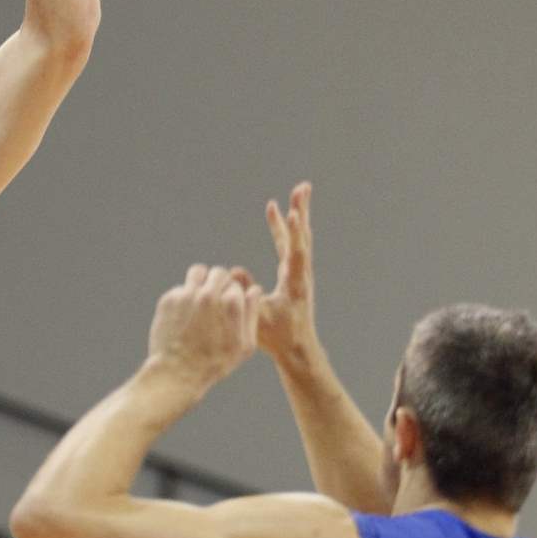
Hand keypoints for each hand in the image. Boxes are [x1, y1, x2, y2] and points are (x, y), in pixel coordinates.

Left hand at [146, 265, 260, 398]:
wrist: (178, 372)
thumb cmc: (216, 362)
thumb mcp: (245, 345)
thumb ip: (251, 313)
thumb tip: (254, 290)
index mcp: (231, 304)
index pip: (237, 284)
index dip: (235, 295)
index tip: (230, 307)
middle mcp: (209, 294)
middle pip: (219, 273)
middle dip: (220, 283)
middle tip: (217, 299)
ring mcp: (187, 295)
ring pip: (198, 271)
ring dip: (202, 281)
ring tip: (201, 297)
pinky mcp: (169, 299)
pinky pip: (181, 288)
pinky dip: (184, 297)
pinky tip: (185, 315)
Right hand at [251, 182, 319, 365]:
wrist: (297, 349)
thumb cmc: (277, 338)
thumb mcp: (256, 319)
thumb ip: (245, 295)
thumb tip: (233, 271)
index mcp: (295, 284)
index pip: (295, 254)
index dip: (292, 233)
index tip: (292, 212)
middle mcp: (301, 273)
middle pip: (302, 237)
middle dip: (300, 211)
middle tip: (303, 187)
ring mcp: (299, 272)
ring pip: (298, 237)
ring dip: (297, 213)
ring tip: (298, 190)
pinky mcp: (293, 272)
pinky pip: (289, 243)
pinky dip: (285, 226)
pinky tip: (279, 213)